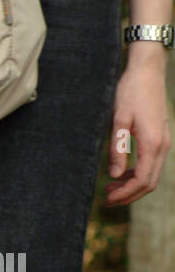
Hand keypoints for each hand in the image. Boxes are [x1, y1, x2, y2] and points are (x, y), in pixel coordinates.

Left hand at [104, 54, 171, 205]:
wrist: (147, 72)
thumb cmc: (130, 93)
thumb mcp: (118, 121)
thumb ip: (117, 149)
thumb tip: (114, 175)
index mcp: (152, 143)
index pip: (142, 180)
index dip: (125, 194)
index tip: (107, 198)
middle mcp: (163, 145)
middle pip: (149, 183)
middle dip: (129, 195)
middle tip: (107, 198)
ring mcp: (164, 142)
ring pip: (152, 175)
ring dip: (132, 186)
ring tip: (110, 188)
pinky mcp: (160, 138)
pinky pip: (152, 164)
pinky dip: (137, 174)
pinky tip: (121, 174)